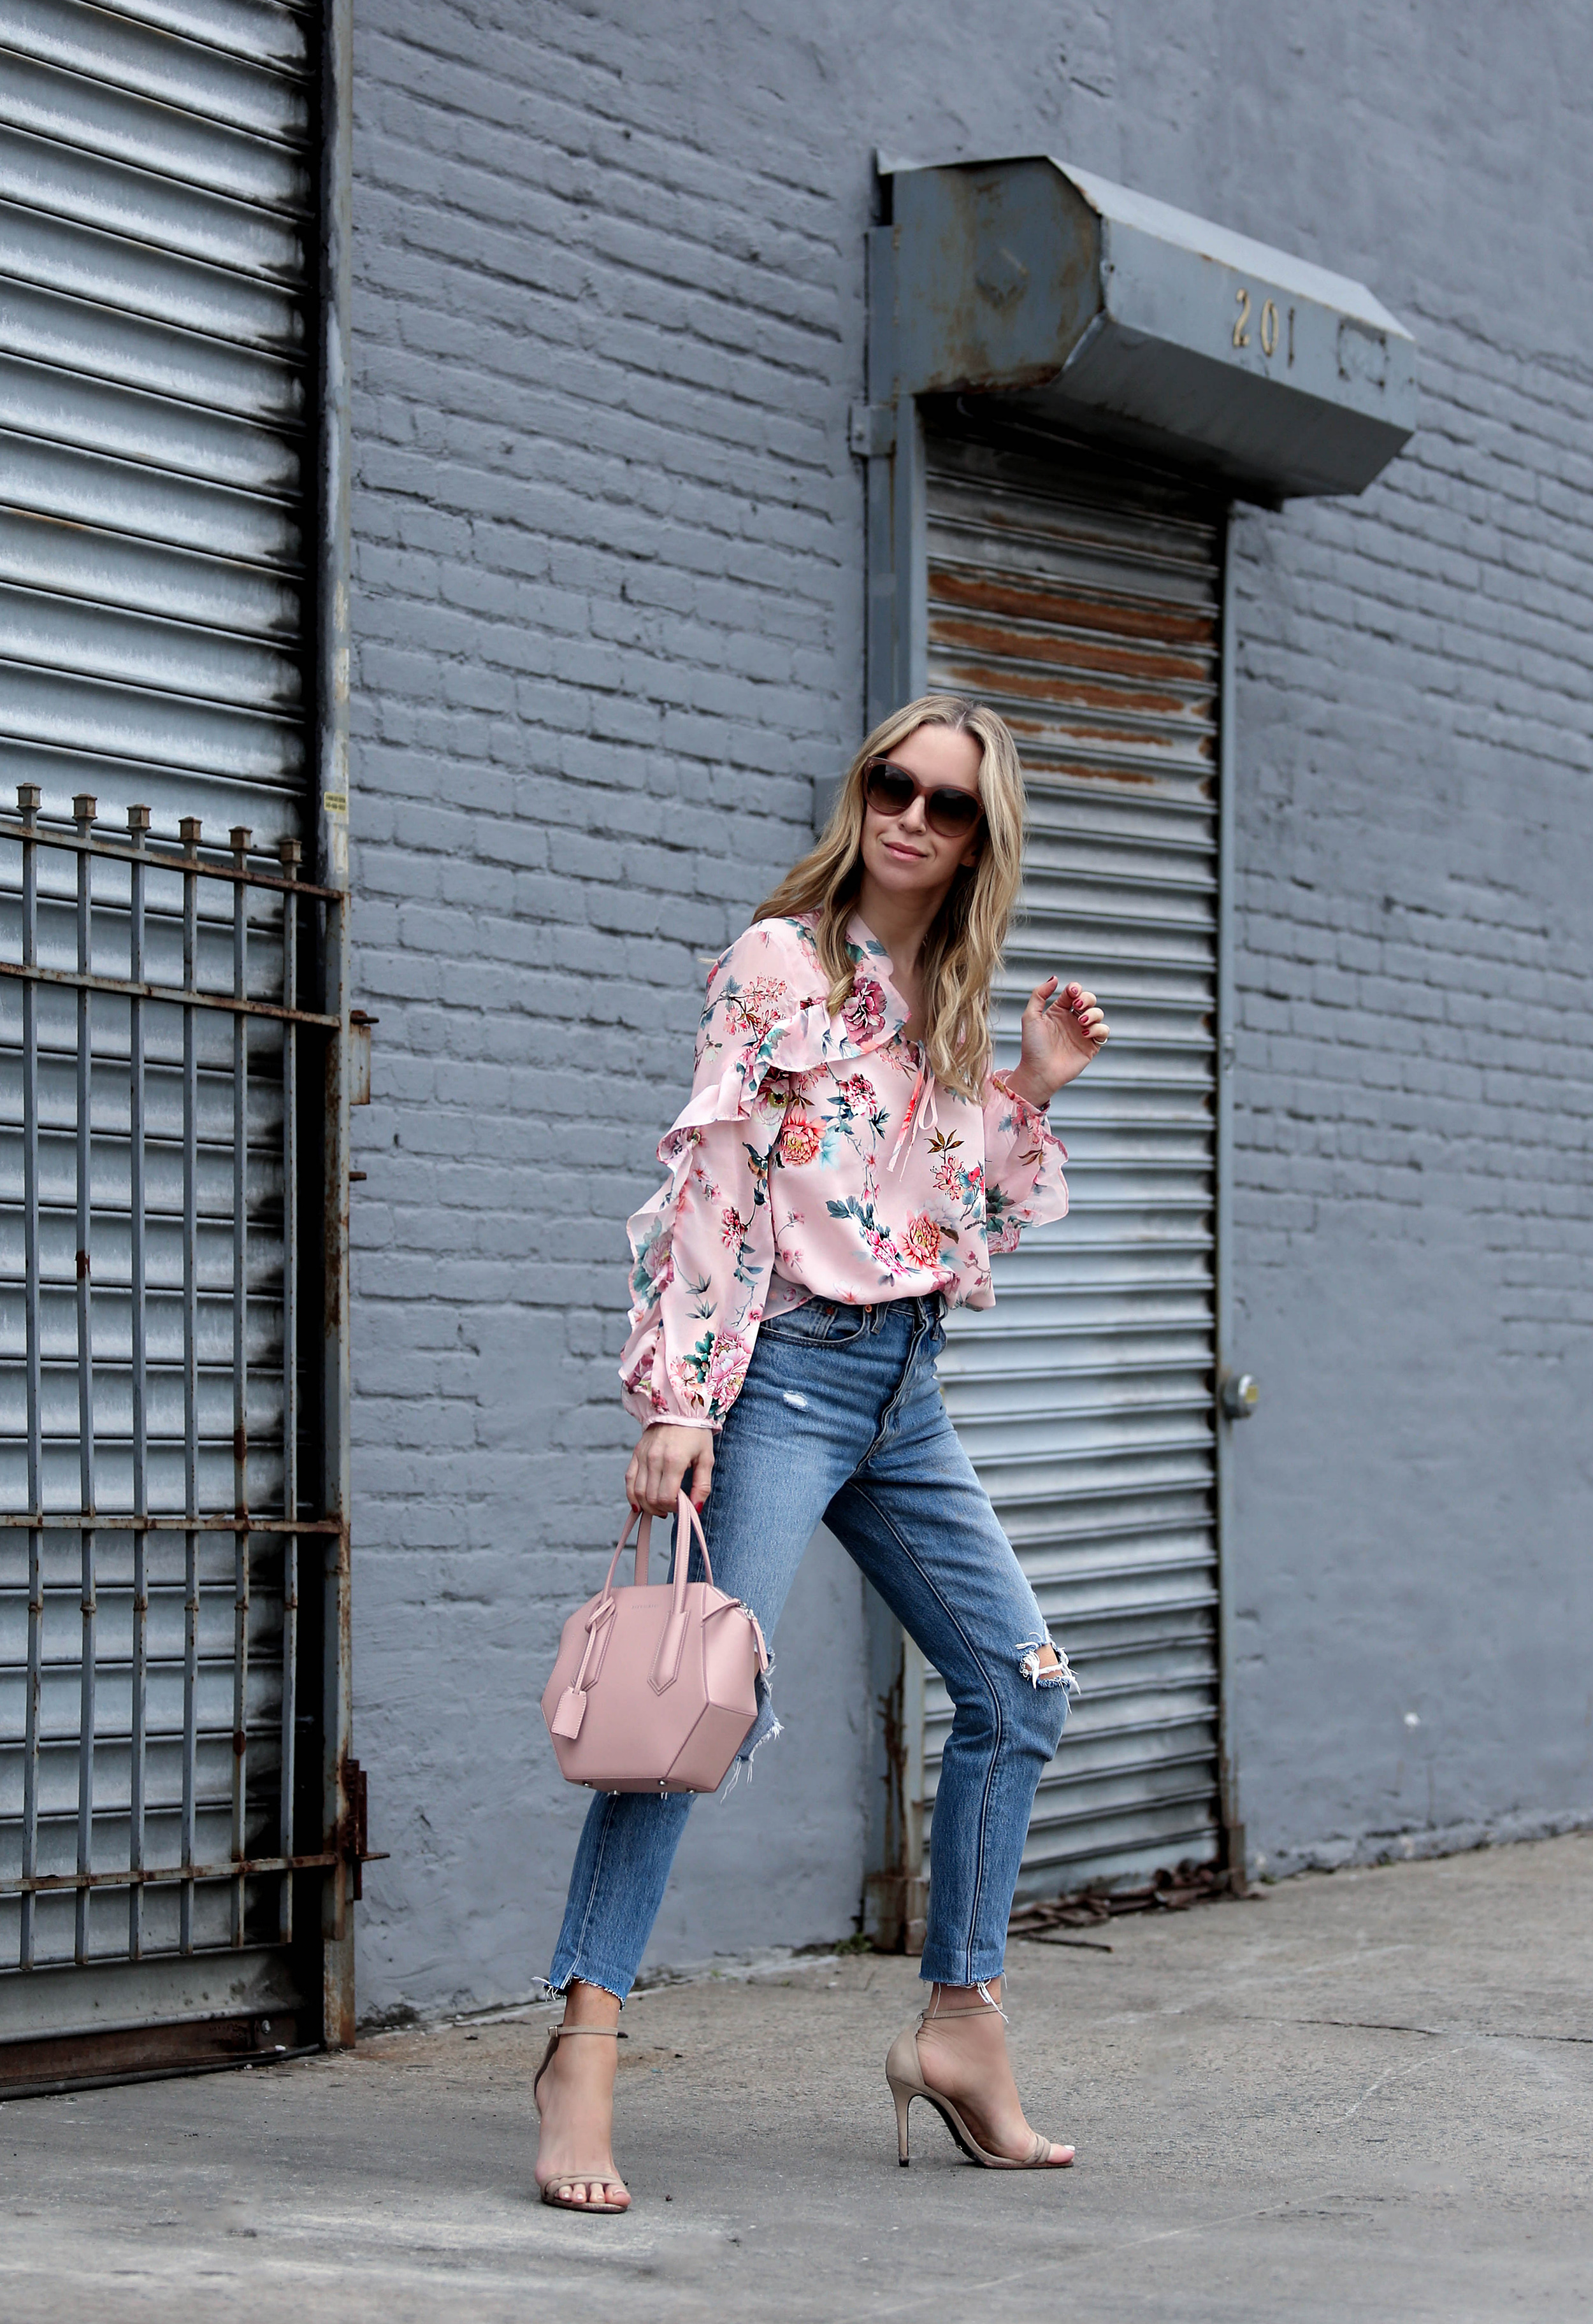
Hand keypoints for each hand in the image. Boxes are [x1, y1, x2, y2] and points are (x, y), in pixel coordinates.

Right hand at [626, 1423, 714, 1515]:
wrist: (679, 1408)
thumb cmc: (696, 1434)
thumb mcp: (706, 1458)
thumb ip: (702, 1485)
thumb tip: (696, 1509)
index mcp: (674, 1461)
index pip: (666, 1497)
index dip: (673, 1508)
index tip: (682, 1506)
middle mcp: (654, 1459)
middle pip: (650, 1498)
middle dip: (662, 1509)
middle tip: (673, 1508)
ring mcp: (643, 1456)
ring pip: (638, 1492)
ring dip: (648, 1506)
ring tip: (660, 1508)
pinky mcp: (636, 1453)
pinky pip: (629, 1480)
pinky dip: (632, 1496)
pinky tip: (640, 1505)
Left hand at [1008, 978, 1108, 1106]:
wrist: (1039, 1071)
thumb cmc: (1032, 1046)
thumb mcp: (1030, 1017)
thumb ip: (1039, 995)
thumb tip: (1055, 978)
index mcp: (1059, 1011)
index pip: (1073, 992)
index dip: (1075, 988)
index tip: (1072, 992)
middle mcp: (1072, 1020)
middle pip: (1089, 1000)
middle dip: (1088, 998)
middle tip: (1078, 1006)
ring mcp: (1083, 1033)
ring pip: (1099, 1014)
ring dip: (1093, 1014)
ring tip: (1080, 1023)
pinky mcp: (1091, 1046)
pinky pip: (1104, 1032)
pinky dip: (1099, 1029)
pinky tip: (1085, 1034)